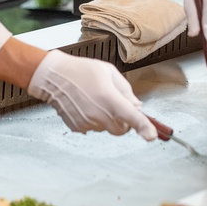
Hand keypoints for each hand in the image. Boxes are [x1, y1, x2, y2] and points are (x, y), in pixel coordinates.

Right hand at [27, 49, 156, 137]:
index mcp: (110, 99)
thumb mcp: (108, 71)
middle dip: (124, 120)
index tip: (152, 135)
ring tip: (95, 98)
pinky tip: (86, 104)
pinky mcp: (78, 127)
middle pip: (122, 129)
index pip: (133, 118)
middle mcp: (99, 114)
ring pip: (107, 128)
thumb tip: (136, 105)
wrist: (54, 76)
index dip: (145, 127)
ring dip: (107, 118)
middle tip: (116, 103)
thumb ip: (125, 90)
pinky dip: (94, 119)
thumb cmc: (80, 70)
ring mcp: (88, 123)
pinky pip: (93, 128)